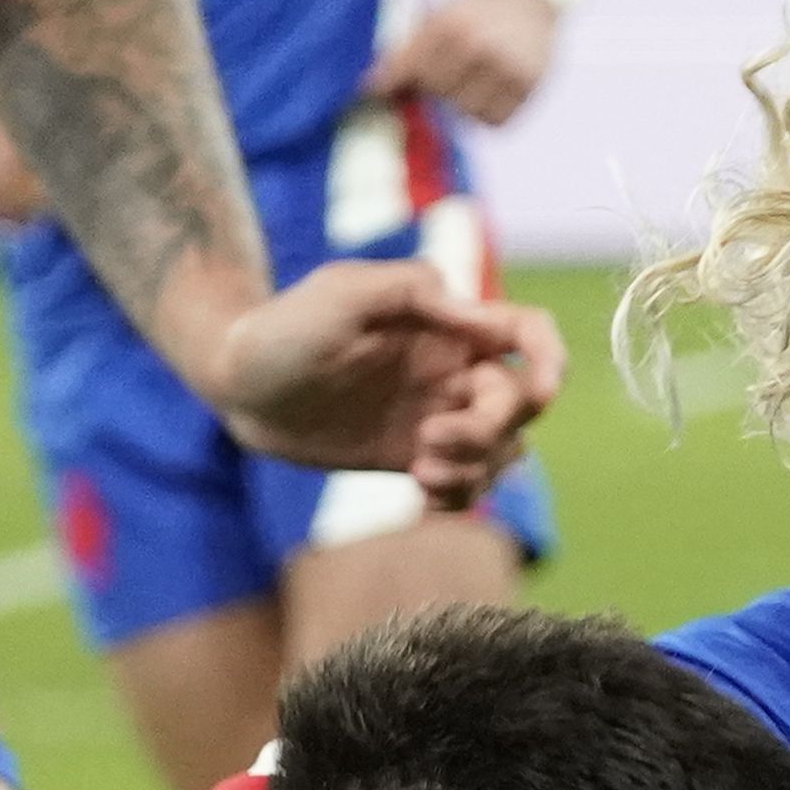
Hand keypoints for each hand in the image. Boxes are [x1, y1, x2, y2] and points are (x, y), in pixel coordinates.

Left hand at [198, 258, 564, 505]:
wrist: (239, 385)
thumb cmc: (285, 326)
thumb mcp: (344, 292)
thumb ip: (415, 292)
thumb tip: (484, 316)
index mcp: (447, 324)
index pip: (526, 333)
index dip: (550, 357)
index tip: (540, 389)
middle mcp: (452, 369)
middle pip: (518, 404)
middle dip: (487, 430)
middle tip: (428, 442)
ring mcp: (436, 415)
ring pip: (501, 451)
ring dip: (476, 469)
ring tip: (421, 474)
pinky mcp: (414, 457)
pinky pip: (465, 483)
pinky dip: (459, 497)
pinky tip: (422, 497)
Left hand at [363, 0, 561, 126]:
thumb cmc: (473, 11)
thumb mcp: (439, 17)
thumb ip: (407, 51)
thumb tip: (371, 88)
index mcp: (451, 24)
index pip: (412, 69)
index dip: (393, 82)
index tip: (377, 92)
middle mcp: (479, 45)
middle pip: (437, 93)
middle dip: (435, 87)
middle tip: (445, 72)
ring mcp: (506, 67)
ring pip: (466, 113)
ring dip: (462, 104)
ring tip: (470, 81)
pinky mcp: (528, 85)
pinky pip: (495, 121)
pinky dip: (487, 114)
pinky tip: (490, 91)